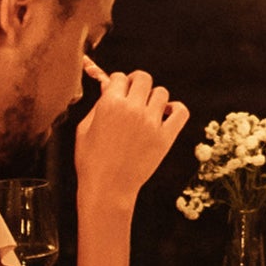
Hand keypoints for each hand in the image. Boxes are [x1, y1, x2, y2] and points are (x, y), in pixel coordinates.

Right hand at [75, 67, 188, 205]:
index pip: (120, 77)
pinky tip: (166, 115)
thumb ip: (98, 104)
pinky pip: (181, 112)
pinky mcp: (165, 137)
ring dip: (154, 97)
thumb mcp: (84, 128)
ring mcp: (151, 123)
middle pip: (143, 78)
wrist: (108, 188)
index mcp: (110, 104)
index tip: (118, 90)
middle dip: (136, 83)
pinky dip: (176, 109)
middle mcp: (133, 109)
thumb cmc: (91, 161)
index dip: (118, 82)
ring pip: (161, 92)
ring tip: (147, 109)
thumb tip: (108, 86)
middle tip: (133, 94)